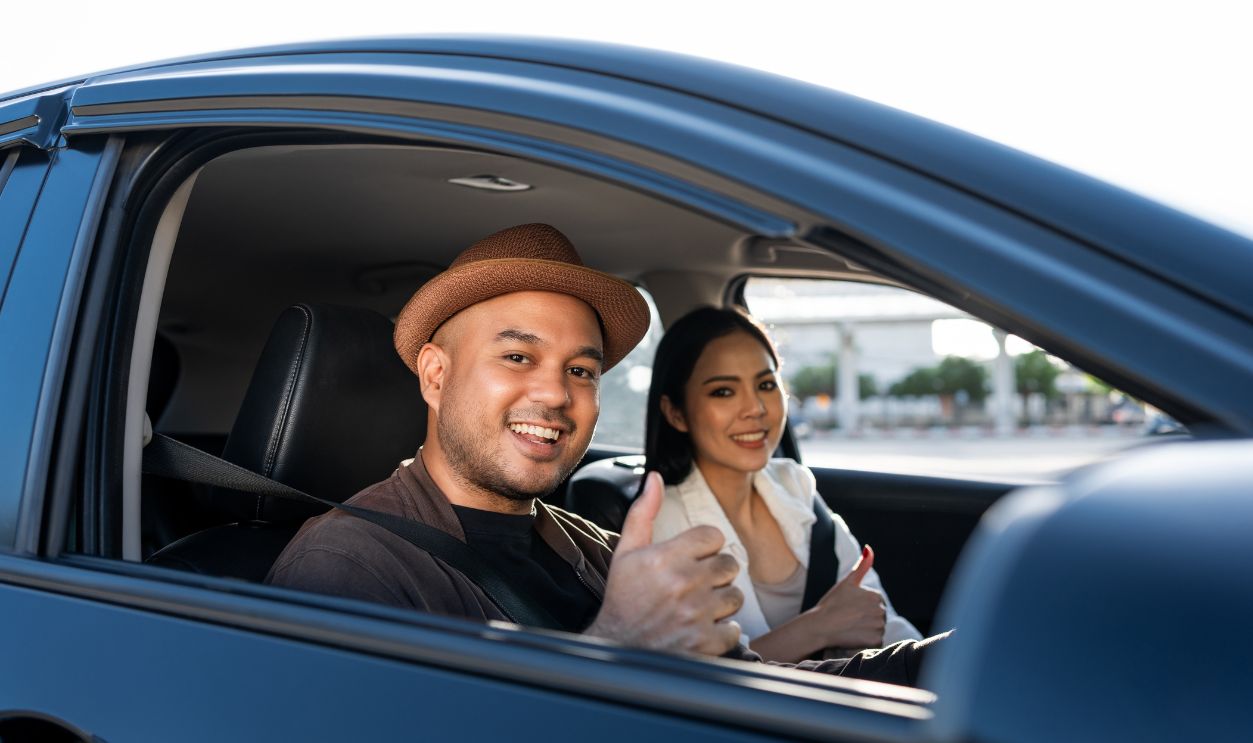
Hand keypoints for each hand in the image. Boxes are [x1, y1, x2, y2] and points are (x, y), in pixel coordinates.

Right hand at [585, 472, 743, 654]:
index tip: (694, 558)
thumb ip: (643, 512)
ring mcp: (696, 614)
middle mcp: (684, 583)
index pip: (713, 536)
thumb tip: (655, 477)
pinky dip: (721, 632)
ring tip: (698, 607)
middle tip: (696, 584)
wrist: (616, 647)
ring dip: (721, 603)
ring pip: (735, 597)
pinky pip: (734, 629)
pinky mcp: (704, 643)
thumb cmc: (623, 597)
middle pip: (729, 564)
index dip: (706, 547)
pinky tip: (700, 629)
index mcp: (666, 557)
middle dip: (716, 574)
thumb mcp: (627, 552)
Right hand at [811, 544, 885, 648]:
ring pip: (877, 629)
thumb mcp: (847, 583)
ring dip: (867, 630)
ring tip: (851, 628)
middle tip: (849, 619)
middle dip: (867, 619)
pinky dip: (867, 641)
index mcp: (876, 596)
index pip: (876, 604)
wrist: (821, 625)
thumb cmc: (832, 603)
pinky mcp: (875, 641)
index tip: (850, 609)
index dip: (862, 607)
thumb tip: (869, 548)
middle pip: (878, 617)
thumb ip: (861, 566)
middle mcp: (881, 611)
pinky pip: (876, 642)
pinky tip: (855, 637)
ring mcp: (879, 626)